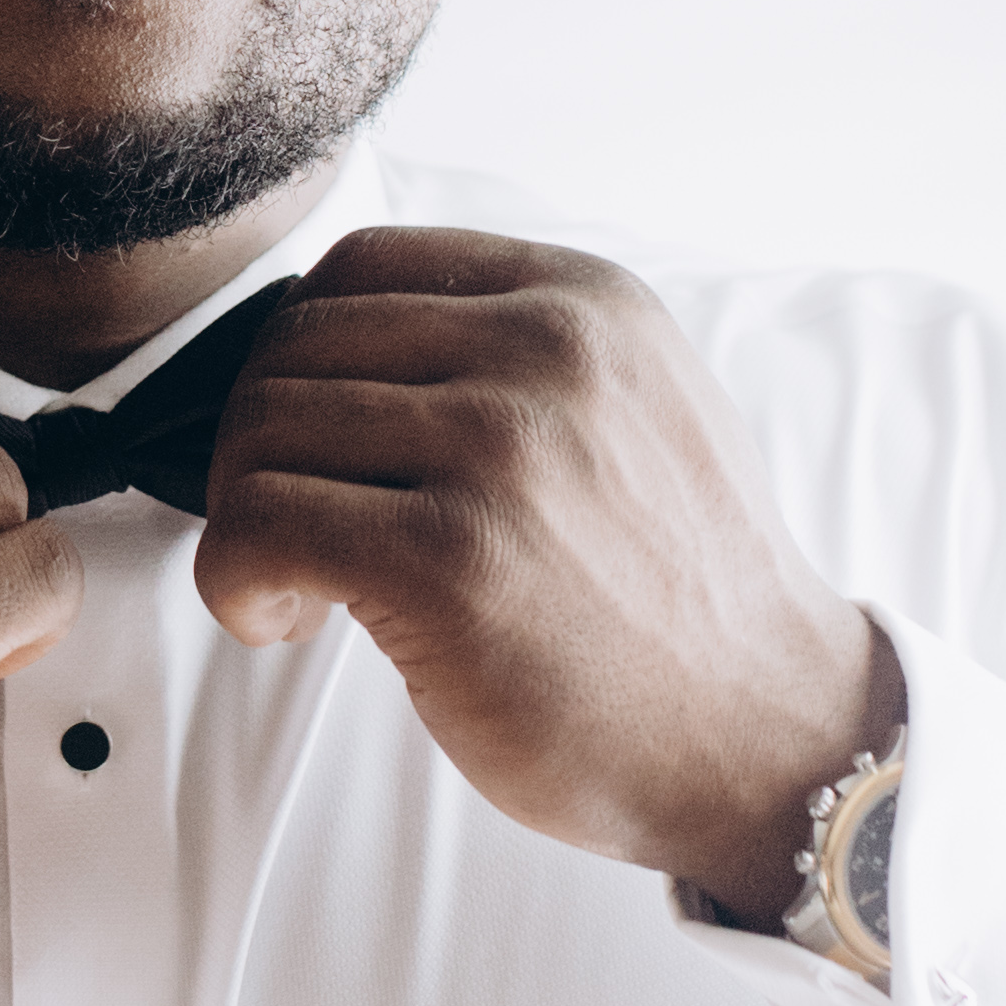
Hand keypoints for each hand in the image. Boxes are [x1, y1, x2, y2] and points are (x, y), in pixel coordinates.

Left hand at [195, 229, 900, 923]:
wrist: (772, 740)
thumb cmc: (681, 599)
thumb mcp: (637, 409)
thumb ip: (518, 353)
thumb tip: (345, 344)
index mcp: (583, 299)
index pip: (362, 265)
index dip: (302, 353)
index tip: (321, 439)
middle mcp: (541, 350)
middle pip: (295, 345)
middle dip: (261, 441)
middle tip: (296, 529)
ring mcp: (496, 451)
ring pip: (261, 429)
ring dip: (245, 514)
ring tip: (298, 584)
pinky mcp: (445, 560)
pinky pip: (256, 525)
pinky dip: (233, 577)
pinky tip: (284, 618)